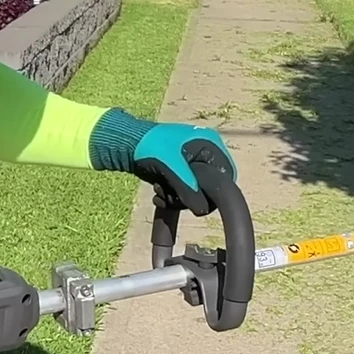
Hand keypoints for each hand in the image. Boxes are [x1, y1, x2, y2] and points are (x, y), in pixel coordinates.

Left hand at [89, 108, 237, 213]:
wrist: (127, 145)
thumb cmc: (151, 147)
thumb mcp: (172, 168)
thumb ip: (189, 188)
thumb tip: (202, 210)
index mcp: (210, 144)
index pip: (226, 174)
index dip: (215, 191)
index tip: (198, 201)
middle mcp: (205, 154)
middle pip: (210, 187)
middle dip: (190, 196)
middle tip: (173, 195)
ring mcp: (192, 165)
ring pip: (196, 194)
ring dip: (177, 198)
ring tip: (160, 190)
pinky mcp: (181, 174)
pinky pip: (184, 193)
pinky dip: (172, 196)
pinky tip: (158, 192)